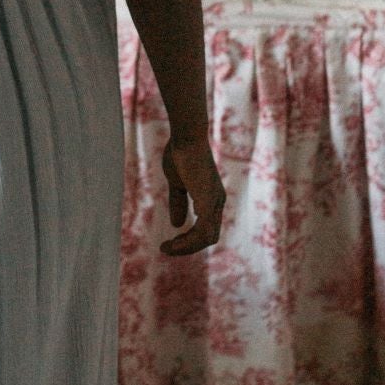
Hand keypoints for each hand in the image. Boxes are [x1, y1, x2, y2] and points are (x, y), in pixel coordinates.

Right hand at [161, 135, 224, 256]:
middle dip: (188, 247)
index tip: (170, 242)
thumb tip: (177, 225)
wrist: (186, 136)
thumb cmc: (180, 153)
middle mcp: (217, 202)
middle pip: (209, 237)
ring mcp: (214, 201)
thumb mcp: (177, 183)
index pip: (206, 229)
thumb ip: (178, 203)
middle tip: (167, 249)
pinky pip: (203, 229)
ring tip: (166, 248)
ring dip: (186, 247)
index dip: (189, 239)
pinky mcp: (207, 200)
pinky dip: (189, 239)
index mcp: (212, 198)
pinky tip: (174, 239)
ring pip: (207, 237)